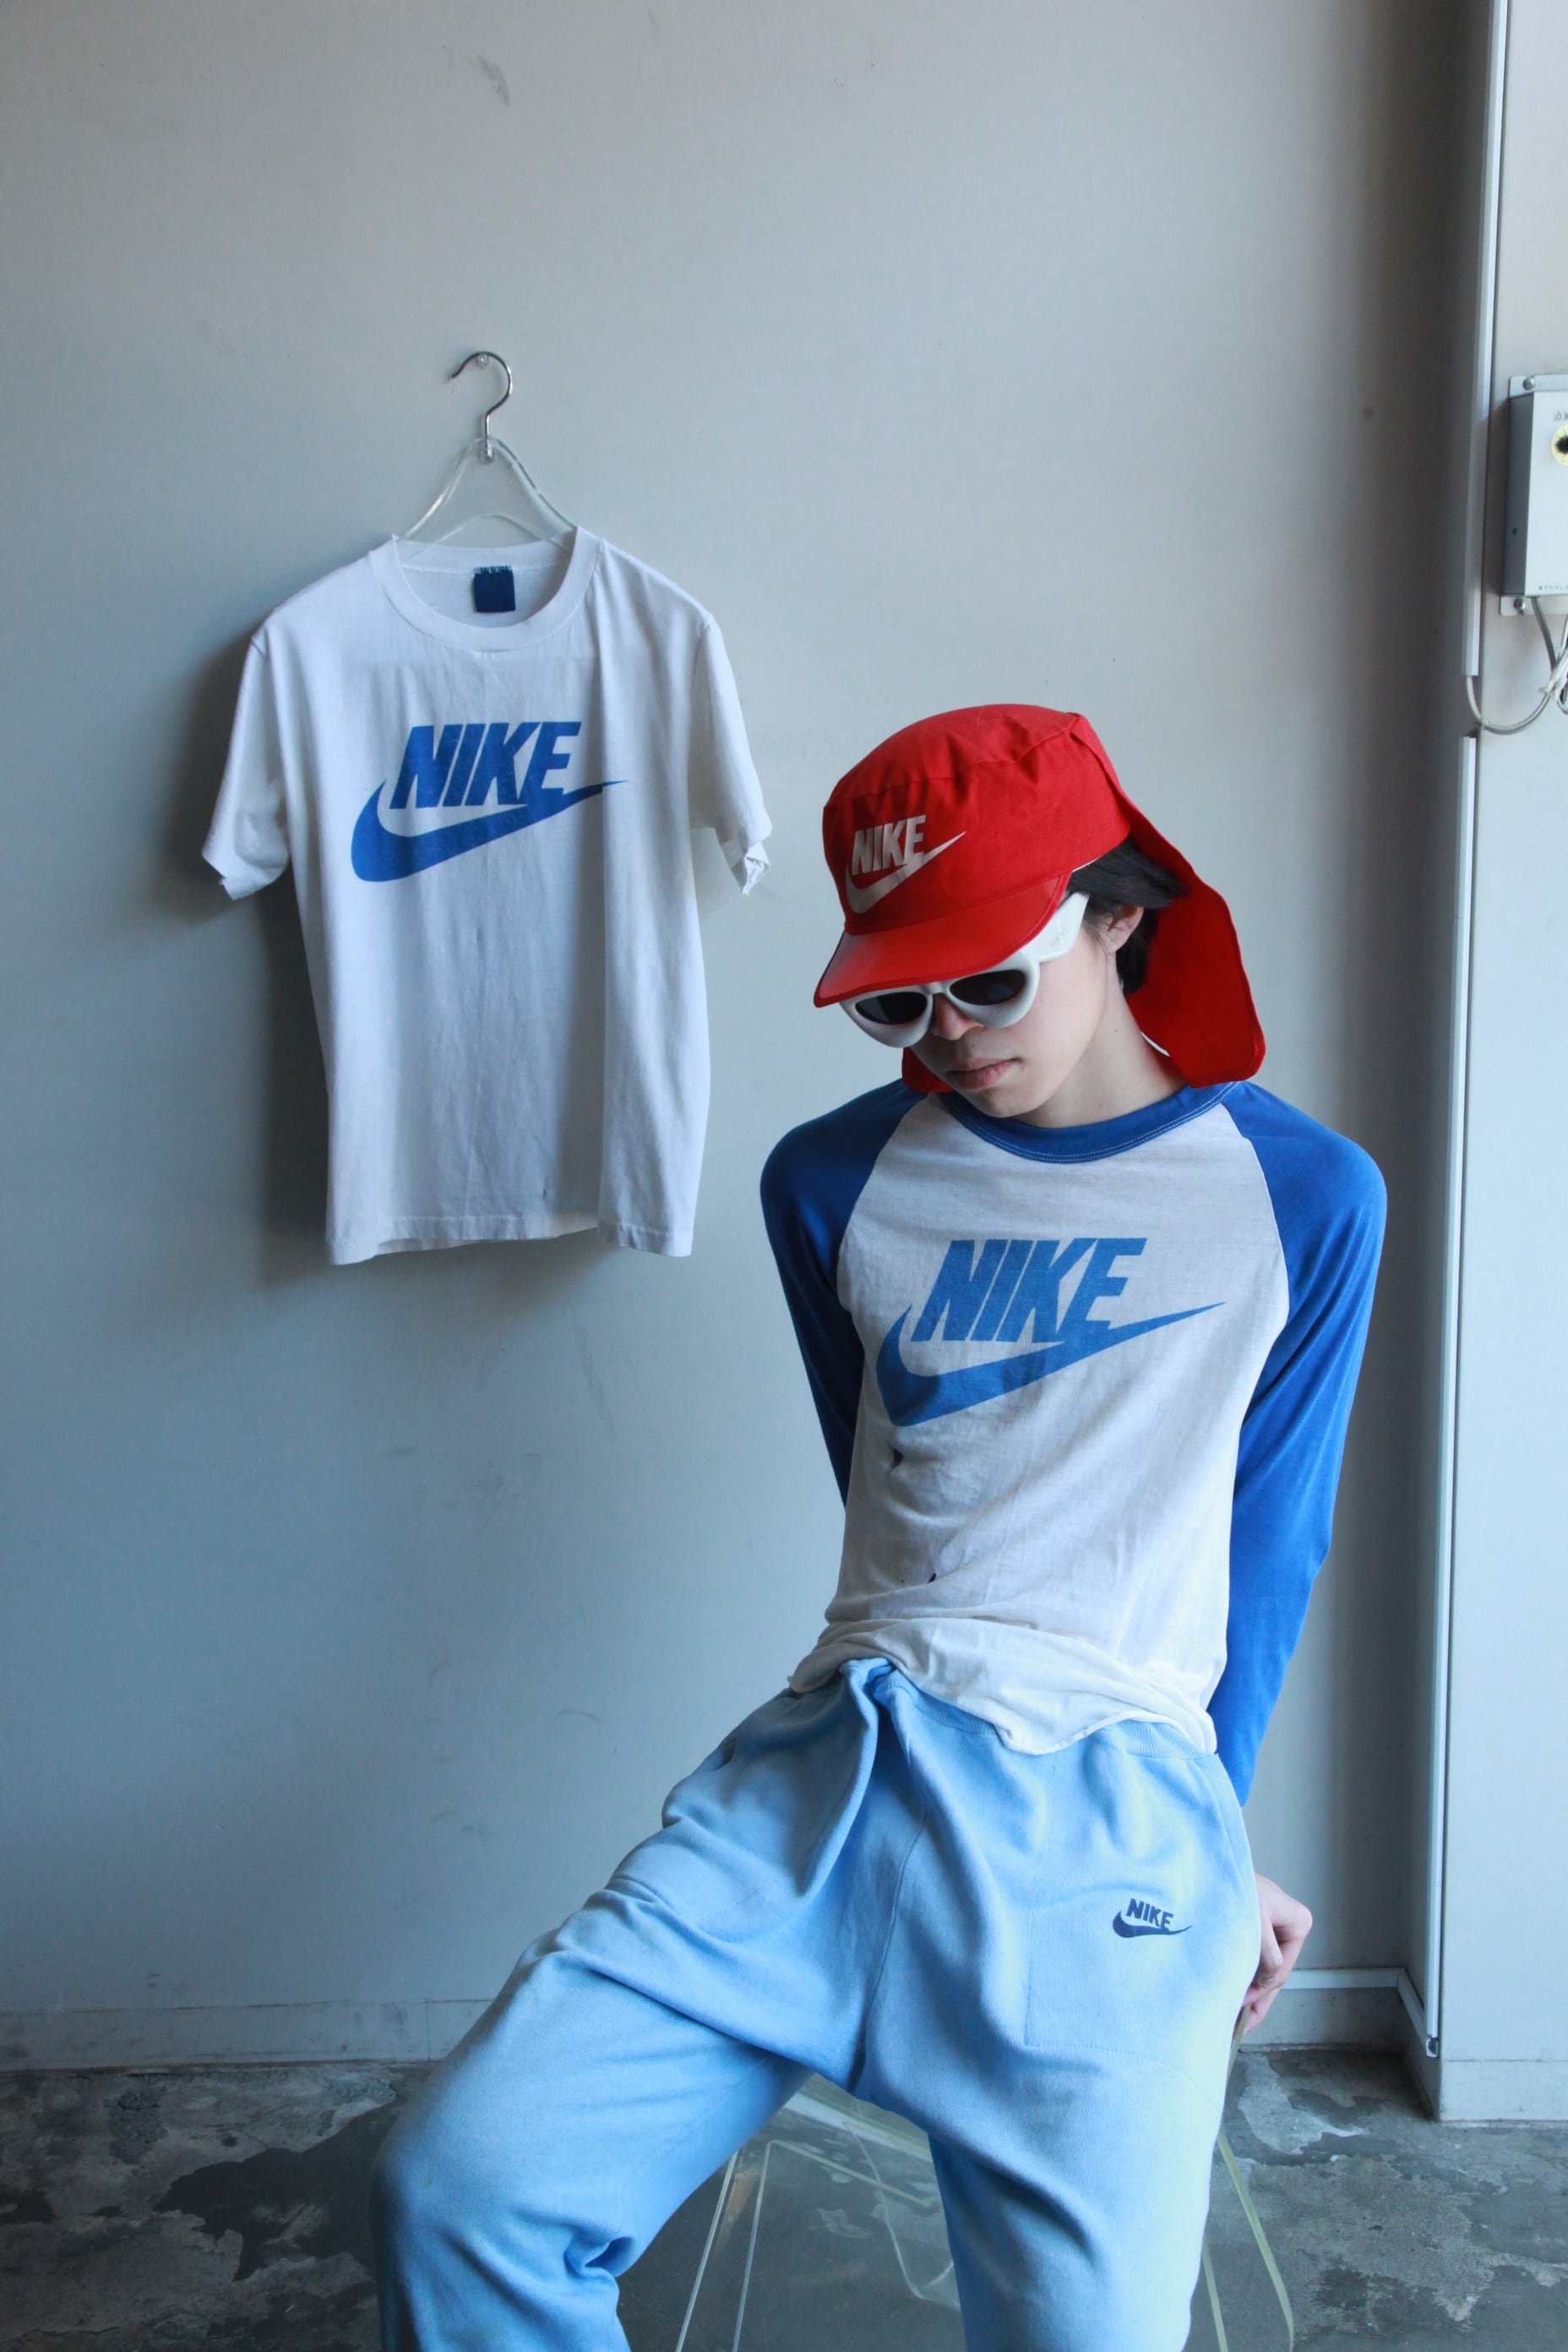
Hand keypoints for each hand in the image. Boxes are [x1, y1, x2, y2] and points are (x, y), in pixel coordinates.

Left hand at [1239, 1873, 1311, 2032]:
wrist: (1205, 1860)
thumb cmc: (1232, 1882)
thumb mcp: (1254, 1921)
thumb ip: (1265, 1957)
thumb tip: (1264, 1987)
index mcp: (1297, 1922)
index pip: (1281, 1971)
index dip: (1259, 1994)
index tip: (1238, 2011)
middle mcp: (1286, 1925)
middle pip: (1271, 1973)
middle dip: (1252, 1999)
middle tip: (1235, 2028)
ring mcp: (1267, 1924)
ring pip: (1257, 1967)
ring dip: (1242, 1987)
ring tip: (1226, 2015)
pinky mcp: (1249, 1923)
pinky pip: (1245, 1955)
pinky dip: (1235, 1971)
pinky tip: (1223, 1988)